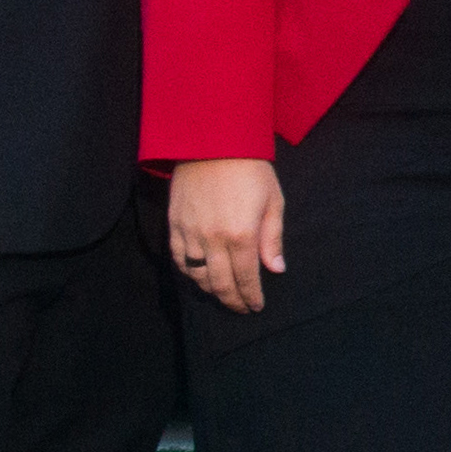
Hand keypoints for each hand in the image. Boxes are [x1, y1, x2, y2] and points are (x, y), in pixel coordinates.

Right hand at [167, 157, 285, 317]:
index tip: (256, 307)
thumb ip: (273, 239)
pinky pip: (178, 258)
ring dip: (210, 290)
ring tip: (222, 295)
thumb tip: (276, 270)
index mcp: (242, 235)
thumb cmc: (251, 170)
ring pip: (197, 275)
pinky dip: (188, 273)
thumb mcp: (273, 201)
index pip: (246, 278)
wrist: (213, 142)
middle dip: (232, 300)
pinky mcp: (174, 224)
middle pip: (220, 283)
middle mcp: (213, 239)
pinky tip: (198, 277)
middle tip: (240, 308)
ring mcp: (190, 233)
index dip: (251, 296)